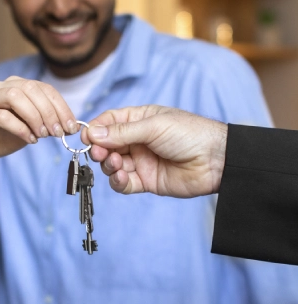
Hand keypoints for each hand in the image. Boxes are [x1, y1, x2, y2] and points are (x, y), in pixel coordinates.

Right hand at [0, 76, 76, 169]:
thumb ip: (44, 122)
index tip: (71, 126)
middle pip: (31, 89)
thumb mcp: (29, 128)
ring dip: (35, 116)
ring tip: (42, 135)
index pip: (43, 88)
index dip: (60, 106)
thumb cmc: (1, 137)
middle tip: (58, 132)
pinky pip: (2, 116)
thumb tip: (68, 125)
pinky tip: (29, 139)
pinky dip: (20, 128)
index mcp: (14, 85)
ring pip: (16, 97)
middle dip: (49, 111)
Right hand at [82, 105, 227, 197]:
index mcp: (139, 120)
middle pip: (107, 145)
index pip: (109, 123)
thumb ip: (121, 132)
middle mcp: (137, 140)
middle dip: (99, 149)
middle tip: (98, 153)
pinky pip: (124, 183)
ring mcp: (141, 161)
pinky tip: (121, 176)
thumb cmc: (190, 133)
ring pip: (113, 165)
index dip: (95, 129)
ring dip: (108, 165)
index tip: (85, 137)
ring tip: (115, 163)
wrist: (217, 160)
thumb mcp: (153, 126)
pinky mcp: (146, 181)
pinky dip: (118, 181)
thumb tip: (92, 133)